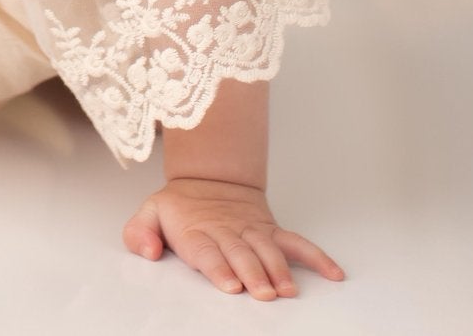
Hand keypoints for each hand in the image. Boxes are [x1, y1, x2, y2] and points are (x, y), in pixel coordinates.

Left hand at [122, 175, 345, 300]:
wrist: (209, 177)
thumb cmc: (179, 206)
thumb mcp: (149, 212)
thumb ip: (140, 233)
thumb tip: (149, 251)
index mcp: (197, 231)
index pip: (209, 252)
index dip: (220, 268)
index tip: (231, 285)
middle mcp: (228, 231)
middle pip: (242, 254)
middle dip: (254, 274)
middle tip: (264, 294)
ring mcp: (253, 230)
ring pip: (270, 249)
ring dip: (280, 270)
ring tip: (288, 290)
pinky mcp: (271, 230)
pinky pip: (297, 242)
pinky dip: (317, 257)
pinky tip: (333, 274)